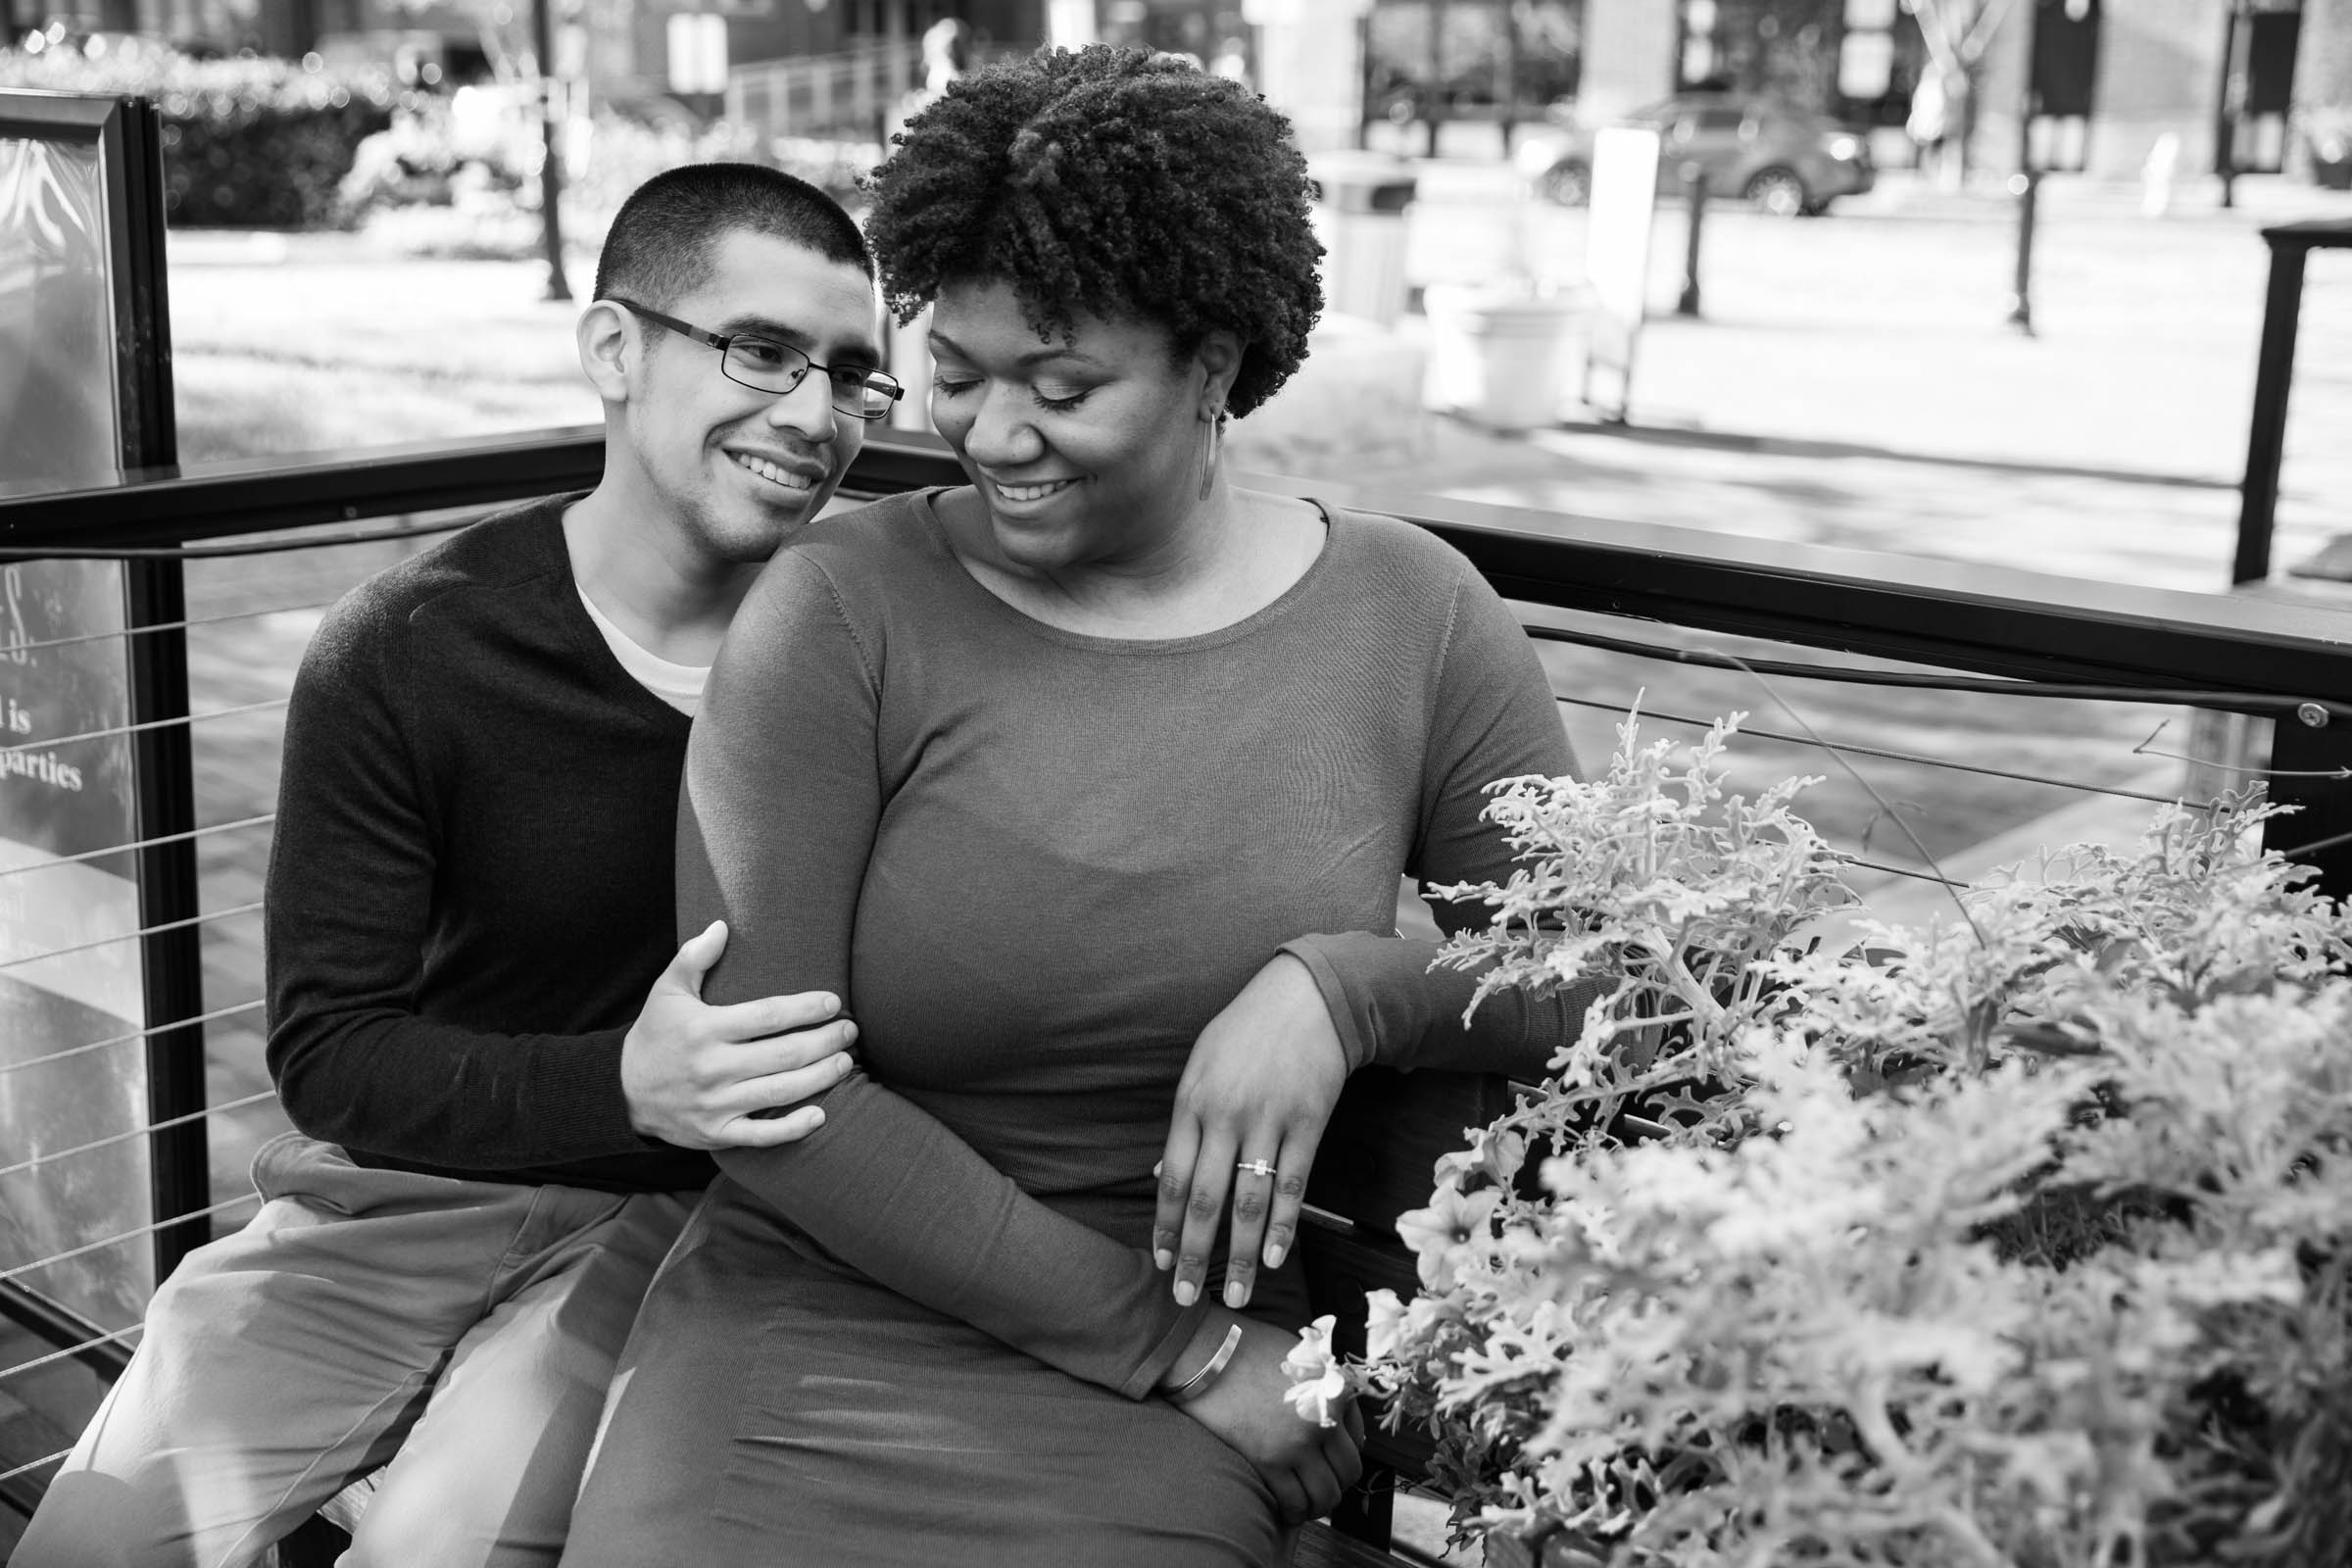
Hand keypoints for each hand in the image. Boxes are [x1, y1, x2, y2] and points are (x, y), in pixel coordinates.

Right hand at [620, 921, 856, 1149]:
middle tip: (850, 1031)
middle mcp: (713, 1068)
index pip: (768, 1016)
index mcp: (705, 1029)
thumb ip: (693, 957)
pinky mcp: (717, 1133)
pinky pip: (763, 1135)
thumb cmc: (655, 1035)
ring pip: (781, 1092)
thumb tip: (721, 926)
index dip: (806, 1008)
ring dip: (821, 1077)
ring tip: (845, 1061)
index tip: (832, 1002)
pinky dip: (794, 1128)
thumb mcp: (666, 991)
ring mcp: (716, 1104)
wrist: (622, 1092)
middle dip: (824, 1041)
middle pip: (784, 1055)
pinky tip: (821, 1114)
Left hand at [1155, 954, 1347, 1310]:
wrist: (1308, 999)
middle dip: (1192, 1255)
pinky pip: (1293, 1185)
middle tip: (1184, 1298)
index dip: (1163, 1227)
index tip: (1158, 1264)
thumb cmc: (1245, 1034)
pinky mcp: (1308, 1123)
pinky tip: (1275, 1258)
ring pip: (1249, 1202)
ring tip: (1237, 1295)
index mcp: (1191, 1103)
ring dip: (1242, 1255)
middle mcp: (1225, 1116)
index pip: (1171, 1179)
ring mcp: (1268, 1121)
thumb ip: (1184, 1125)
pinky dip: (1283, 1226)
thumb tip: (1163, 1177)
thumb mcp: (1200, 1068)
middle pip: (1204, 1201)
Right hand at [1164, 1310, 1362, 1523]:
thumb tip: (1334, 1418)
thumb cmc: (1250, 1347)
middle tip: (1318, 1484)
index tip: (1329, 1461)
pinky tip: (1286, 1508)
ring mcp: (1298, 1443)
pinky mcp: (1268, 1460)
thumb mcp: (1301, 1356)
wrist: (1209, 1351)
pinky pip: (1295, 1502)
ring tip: (1305, 1502)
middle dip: (1337, 1483)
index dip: (1344, 1454)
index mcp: (1336, 1390)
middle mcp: (1325, 1419)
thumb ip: (1323, 1385)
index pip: (1359, 1439)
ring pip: (1326, 1495)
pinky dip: (1295, 1512)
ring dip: (1318, 1504)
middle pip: (1348, 1472)